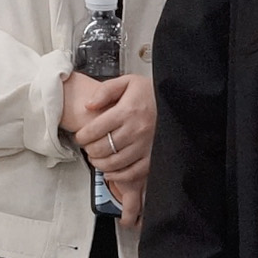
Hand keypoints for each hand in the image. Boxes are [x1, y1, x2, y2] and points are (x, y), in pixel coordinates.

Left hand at [61, 70, 154, 200]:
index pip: (95, 129)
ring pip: (114, 163)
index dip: (82, 136)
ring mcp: (145, 146)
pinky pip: (132, 173)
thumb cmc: (150, 93)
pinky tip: (109, 172)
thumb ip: (105, 91)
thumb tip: (89, 105)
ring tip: (95, 158)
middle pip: (102, 148)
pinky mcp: (152, 157)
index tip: (80, 136)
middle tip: (87, 146)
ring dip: (100, 163)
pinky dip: (117, 176)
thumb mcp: (127, 82)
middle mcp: (136, 130)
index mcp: (127, 111)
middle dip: (89, 149)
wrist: (177, 101)